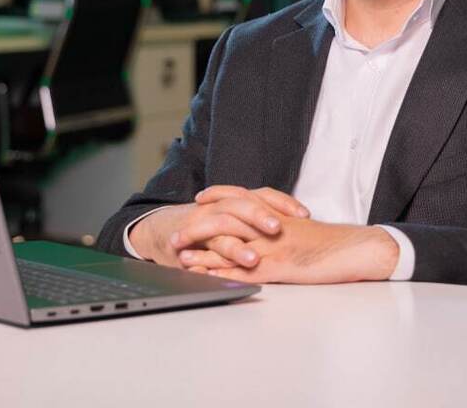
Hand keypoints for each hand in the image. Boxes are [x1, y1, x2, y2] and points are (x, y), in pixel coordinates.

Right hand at [128, 186, 309, 268]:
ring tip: (252, 259)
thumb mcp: (236, 219)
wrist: (163, 230)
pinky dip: (205, 261)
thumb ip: (260, 222)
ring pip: (220, 229)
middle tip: (278, 228)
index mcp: (235, 202)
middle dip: (260, 216)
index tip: (304, 214)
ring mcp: (202, 224)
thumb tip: (302, 228)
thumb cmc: (208, 227)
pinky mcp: (186, 243)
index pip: (262, 194)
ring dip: (236, 245)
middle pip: (241, 205)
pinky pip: (198, 251)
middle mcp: (219, 208)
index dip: (282, 202)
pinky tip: (214, 271)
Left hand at [177, 215, 399, 284]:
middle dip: (198, 227)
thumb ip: (282, 223)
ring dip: (203, 252)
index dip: (218, 196)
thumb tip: (268, 225)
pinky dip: (224, 273)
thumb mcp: (303, 226)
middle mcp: (271, 225)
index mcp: (277, 212)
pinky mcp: (280, 266)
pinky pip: (246, 269)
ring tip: (182, 258)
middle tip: (177, 236)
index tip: (200, 199)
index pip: (241, 197)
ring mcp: (274, 245)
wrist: (356, 248)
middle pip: (226, 219)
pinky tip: (208, 277)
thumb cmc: (333, 241)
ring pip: (230, 244)